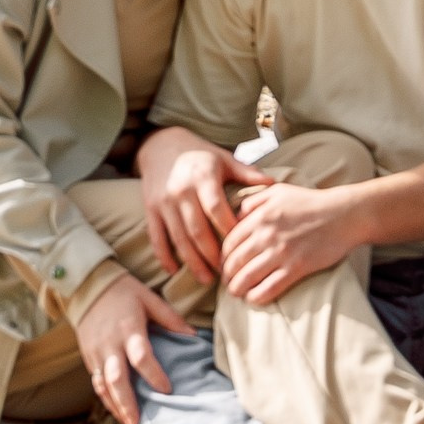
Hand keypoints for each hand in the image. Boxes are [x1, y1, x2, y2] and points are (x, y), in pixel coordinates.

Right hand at [72, 269, 191, 423]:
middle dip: (127, 402)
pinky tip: (116, 410)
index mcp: (129, 328)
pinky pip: (96, 382)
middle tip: (138, 423)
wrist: (88, 286)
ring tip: (129, 423)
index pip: (141, 356)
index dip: (154, 374)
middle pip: (117, 378)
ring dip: (115, 406)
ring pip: (103, 385)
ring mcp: (97, 352)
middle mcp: (110, 343)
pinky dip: (105, 398)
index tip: (167, 389)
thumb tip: (193, 336)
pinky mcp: (89, 357)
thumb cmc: (124, 291)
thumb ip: (170, 318)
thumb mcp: (149, 298)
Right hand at [141, 133, 271, 282]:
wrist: (160, 144)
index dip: (229, 231)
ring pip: (179, 238)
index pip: (217, 210)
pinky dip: (164, 256)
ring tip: (206, 279)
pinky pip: (157, 237)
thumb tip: (273, 184)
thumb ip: (246, 173)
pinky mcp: (151, 210)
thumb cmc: (199, 155)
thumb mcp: (223, 158)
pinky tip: (174, 272)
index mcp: (203, 178)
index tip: (241, 248)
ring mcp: (164, 202)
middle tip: (226, 273)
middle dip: (212, 255)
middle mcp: (182, 191)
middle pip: (198, 230)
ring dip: (192, 262)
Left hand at [216, 180, 365, 307]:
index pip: (229, 242)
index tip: (224, 264)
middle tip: (228, 281)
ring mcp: (281, 253)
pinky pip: (268, 289)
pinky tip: (254, 298)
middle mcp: (267, 235)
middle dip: (227, 275)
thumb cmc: (311, 202)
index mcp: (260, 216)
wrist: (343, 214)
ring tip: (237, 292)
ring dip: (237, 289)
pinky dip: (256, 297)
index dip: (223, 257)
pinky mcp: (296, 268)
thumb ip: (253, 201)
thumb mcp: (278, 191)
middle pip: (234, 262)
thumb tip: (235, 216)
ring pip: (247, 278)